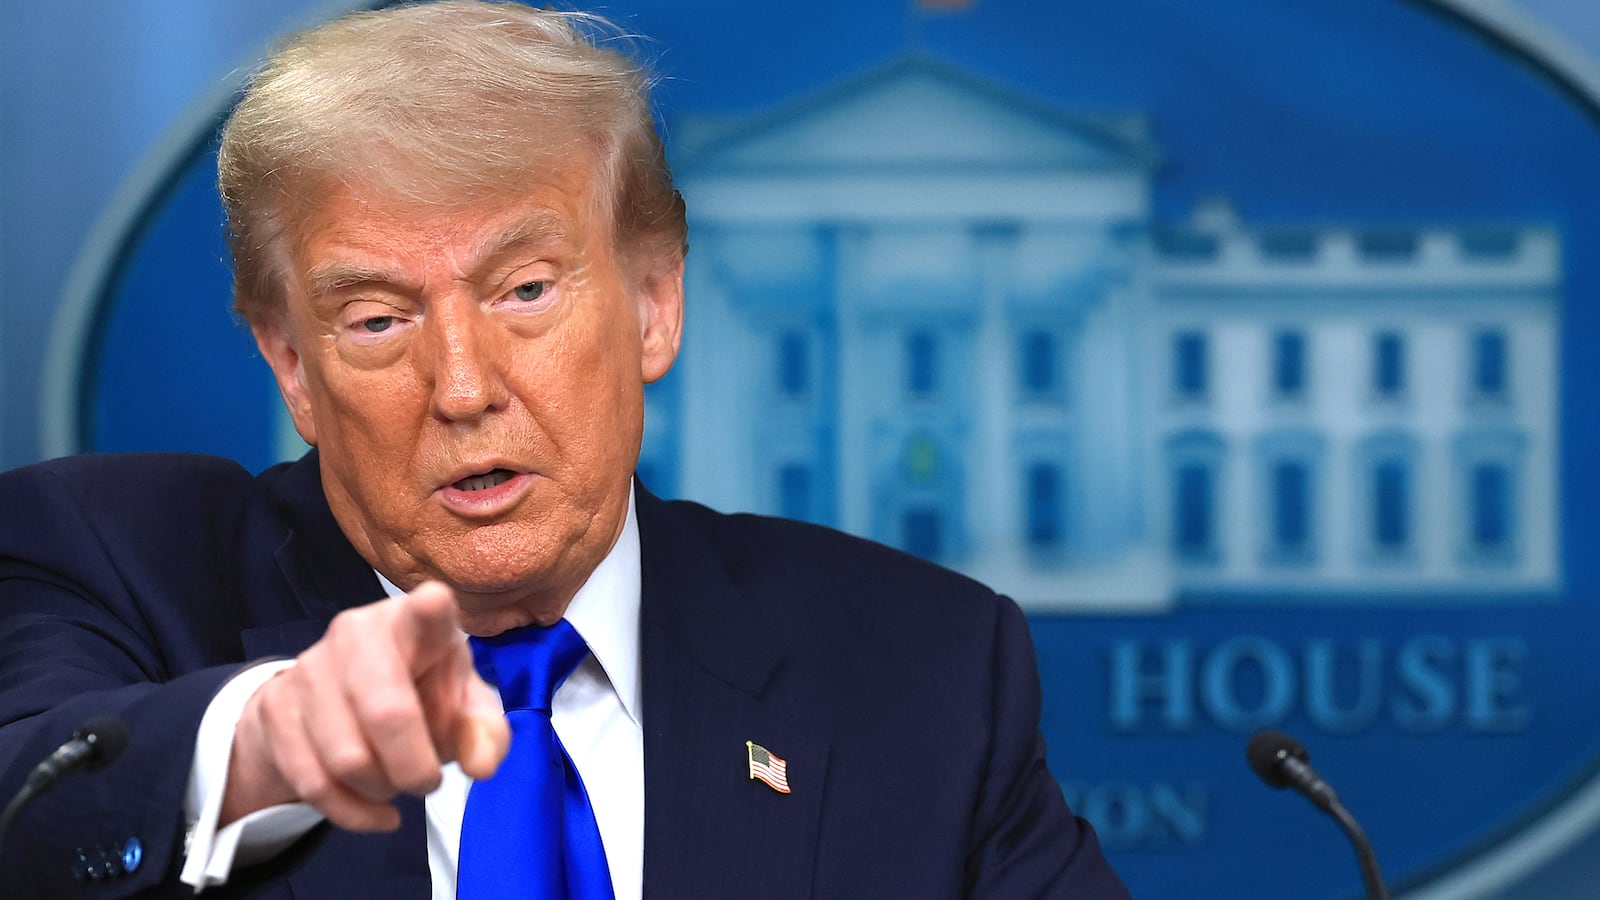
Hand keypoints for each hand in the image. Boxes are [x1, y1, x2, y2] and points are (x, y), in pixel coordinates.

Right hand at [221, 581, 509, 829]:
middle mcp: (357, 633)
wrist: (335, 703)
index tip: (434, 603)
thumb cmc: (419, 696)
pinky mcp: (276, 707)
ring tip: (395, 782)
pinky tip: (377, 812)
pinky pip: (314, 782)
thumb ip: (484, 732)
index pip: (424, 610)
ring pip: (347, 758)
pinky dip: (353, 812)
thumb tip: (482, 765)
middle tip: (428, 782)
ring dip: (381, 789)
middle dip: (414, 766)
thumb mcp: (463, 709)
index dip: (429, 609)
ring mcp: (309, 668)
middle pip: (385, 711)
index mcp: (415, 623)